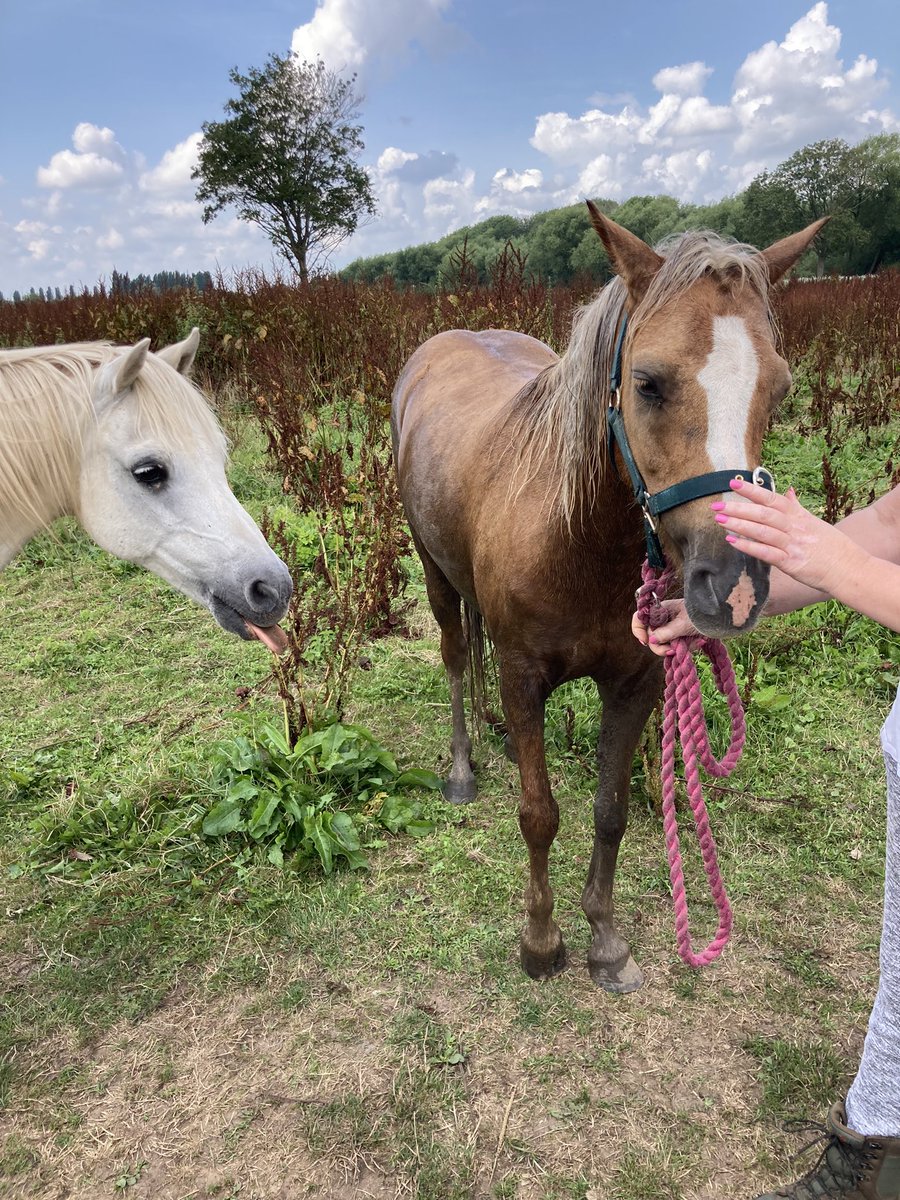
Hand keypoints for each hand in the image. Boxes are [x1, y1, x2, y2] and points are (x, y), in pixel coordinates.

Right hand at [631, 598, 698, 655]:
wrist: (721, 615)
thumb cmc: (701, 614)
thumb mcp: (682, 624)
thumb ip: (665, 633)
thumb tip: (650, 641)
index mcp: (660, 611)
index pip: (639, 619)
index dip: (638, 631)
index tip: (646, 642)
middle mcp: (664, 619)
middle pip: (652, 637)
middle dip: (662, 646)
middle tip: (672, 651)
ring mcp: (673, 628)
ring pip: (666, 644)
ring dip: (680, 647)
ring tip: (696, 642)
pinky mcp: (682, 635)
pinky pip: (679, 646)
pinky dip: (688, 646)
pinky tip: (700, 642)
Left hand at [711, 479, 863, 594]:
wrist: (850, 569)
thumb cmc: (832, 547)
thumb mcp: (815, 522)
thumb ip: (797, 508)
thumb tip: (788, 491)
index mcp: (799, 516)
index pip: (772, 498)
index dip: (752, 490)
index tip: (732, 484)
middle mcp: (795, 528)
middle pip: (764, 513)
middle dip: (739, 508)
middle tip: (716, 505)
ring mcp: (793, 545)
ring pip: (763, 531)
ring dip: (739, 524)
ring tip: (720, 520)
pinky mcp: (792, 563)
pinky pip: (767, 553)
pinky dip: (749, 547)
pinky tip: (732, 542)